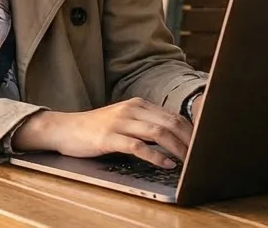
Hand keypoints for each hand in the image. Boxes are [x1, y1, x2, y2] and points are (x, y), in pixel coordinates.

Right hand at [11, 98, 192, 168]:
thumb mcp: (123, 120)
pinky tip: (165, 164)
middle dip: (189, 139)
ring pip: (157, 132)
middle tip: (200, 155)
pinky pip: (138, 146)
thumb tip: (173, 137)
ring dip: (177, 148)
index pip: (172, 115)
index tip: (202, 144)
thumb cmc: (96, 128)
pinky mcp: (109, 137)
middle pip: (169, 122)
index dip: (190, 130)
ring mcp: (120, 122)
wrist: (65, 129)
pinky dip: (155, 156)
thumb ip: (145, 124)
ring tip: (188, 161)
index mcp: (137, 104)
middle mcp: (131, 109)